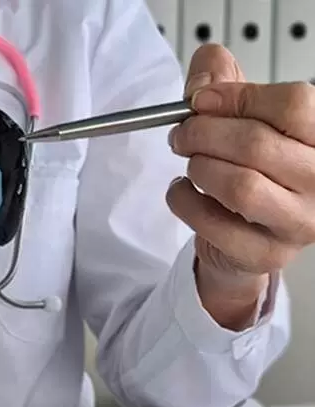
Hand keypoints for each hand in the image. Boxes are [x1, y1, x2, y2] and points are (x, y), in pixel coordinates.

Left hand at [165, 44, 314, 328]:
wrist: (246, 235)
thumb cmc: (252, 168)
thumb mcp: (243, 116)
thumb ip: (223, 82)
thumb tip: (204, 76)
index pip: (293, 104)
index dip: (237, 97)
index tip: (202, 100)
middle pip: (256, 143)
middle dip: (203, 133)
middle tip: (182, 134)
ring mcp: (299, 222)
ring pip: (239, 186)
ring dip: (199, 168)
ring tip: (192, 164)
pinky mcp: (266, 254)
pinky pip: (211, 223)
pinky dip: (183, 201)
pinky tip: (184, 191)